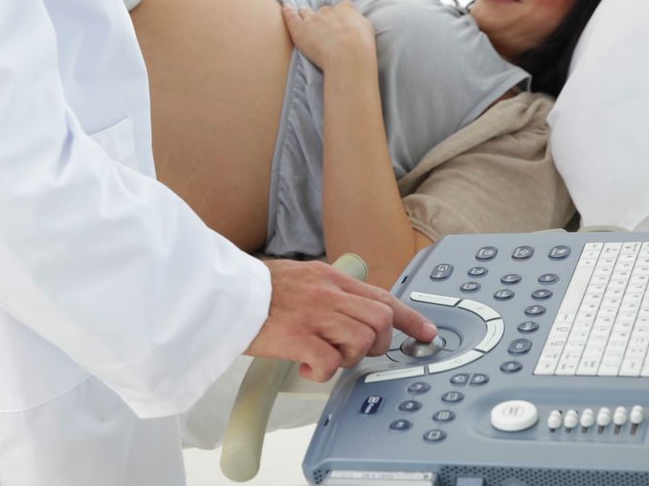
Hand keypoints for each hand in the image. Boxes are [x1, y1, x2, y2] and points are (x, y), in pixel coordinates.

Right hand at [244, 259, 437, 381]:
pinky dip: (323, 372)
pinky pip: (330, 362)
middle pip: (381, 321)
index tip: (427, 332)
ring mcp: (314, 315)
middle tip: (353, 351)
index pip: (383, 296)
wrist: (221, 291)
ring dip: (349, 357)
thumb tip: (346, 310)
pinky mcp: (297, 338)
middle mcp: (328, 293)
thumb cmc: (254, 290)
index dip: (412, 318)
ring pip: (362, 340)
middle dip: (378, 344)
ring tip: (326, 357)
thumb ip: (326, 291)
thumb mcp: (300, 277)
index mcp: (330, 278)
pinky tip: (306, 367)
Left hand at [281, 1, 376, 71]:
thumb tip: (355, 22)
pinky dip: (288, 11)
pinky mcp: (300, 29)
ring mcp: (313, 19)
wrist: (348, 55)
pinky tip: (286, 8)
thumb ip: (358, 22)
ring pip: (306, 12)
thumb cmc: (361, 46)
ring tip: (302, 16)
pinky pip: (291, 16)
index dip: (340, 15)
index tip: (340, 21)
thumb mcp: (367, 29)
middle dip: (323, 17)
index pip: (343, 7)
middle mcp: (328, 11)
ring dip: (305, 14)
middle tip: (323, 28)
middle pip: (323, 11)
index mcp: (345, 10)